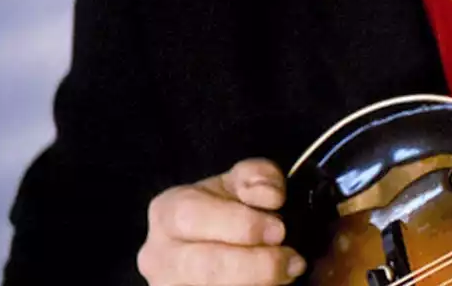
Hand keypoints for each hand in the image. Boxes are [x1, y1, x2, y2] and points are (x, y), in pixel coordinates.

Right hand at [137, 158, 306, 284]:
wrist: (212, 242)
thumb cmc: (227, 211)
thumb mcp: (240, 183)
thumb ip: (258, 177)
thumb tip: (270, 197)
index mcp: (168, 212)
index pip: (192, 215)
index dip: (240, 224)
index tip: (279, 230)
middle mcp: (159, 255)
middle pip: (204, 265)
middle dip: (254, 264)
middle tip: (291, 260)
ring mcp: (170, 285)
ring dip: (256, 284)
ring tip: (287, 273)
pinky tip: (271, 285)